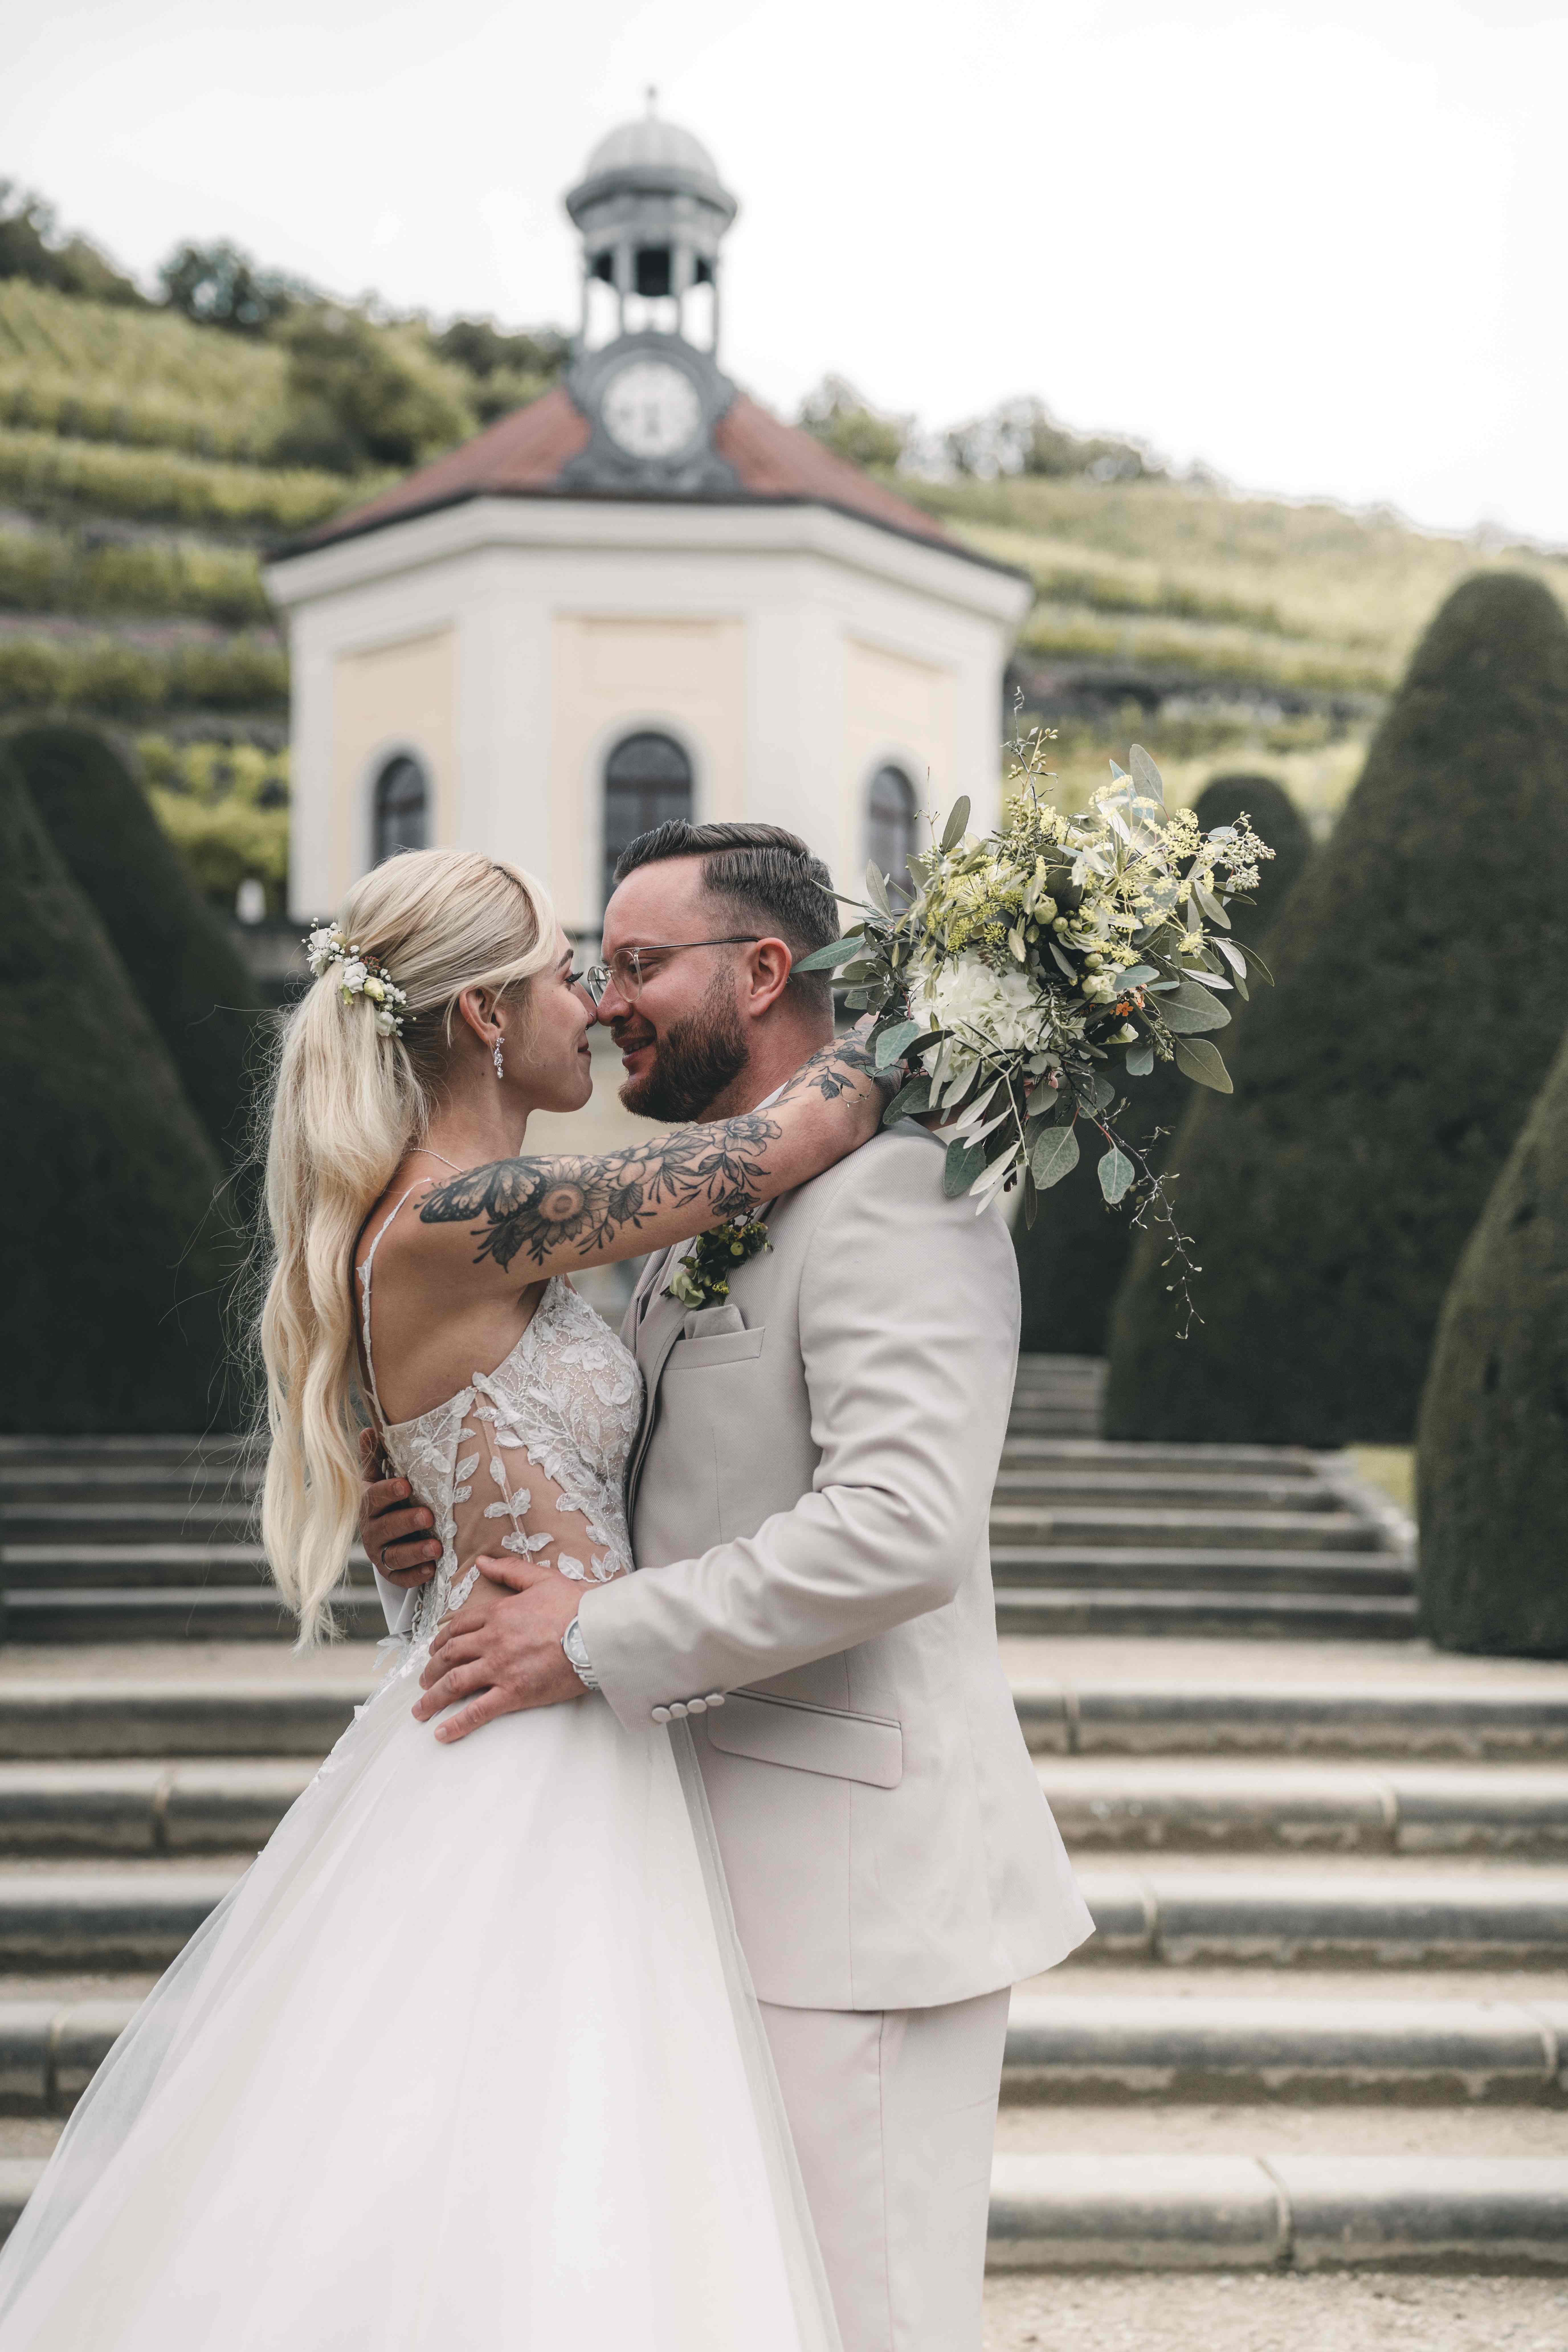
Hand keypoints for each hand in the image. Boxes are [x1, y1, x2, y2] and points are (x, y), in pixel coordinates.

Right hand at [358, 1428, 439, 1587]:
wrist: (391, 1532)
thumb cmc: (391, 1497)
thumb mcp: (382, 1476)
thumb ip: (376, 1456)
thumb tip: (370, 1429)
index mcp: (370, 1504)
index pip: (373, 1497)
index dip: (387, 1491)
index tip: (406, 1485)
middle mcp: (372, 1530)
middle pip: (385, 1528)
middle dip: (406, 1522)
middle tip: (428, 1517)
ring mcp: (381, 1553)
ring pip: (394, 1556)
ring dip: (415, 1552)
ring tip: (436, 1548)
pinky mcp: (392, 1573)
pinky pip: (401, 1578)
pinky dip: (415, 1576)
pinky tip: (431, 1571)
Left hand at [413, 1556, 585, 1741]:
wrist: (597, 1633)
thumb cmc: (575, 1606)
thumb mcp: (541, 1579)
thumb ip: (510, 1571)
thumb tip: (484, 1561)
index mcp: (497, 1614)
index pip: (458, 1626)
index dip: (442, 1639)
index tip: (434, 1650)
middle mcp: (492, 1640)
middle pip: (450, 1655)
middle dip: (431, 1669)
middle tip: (423, 1681)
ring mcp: (500, 1668)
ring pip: (455, 1683)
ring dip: (433, 1698)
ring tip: (420, 1710)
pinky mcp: (514, 1693)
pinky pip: (477, 1711)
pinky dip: (456, 1724)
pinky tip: (441, 1732)